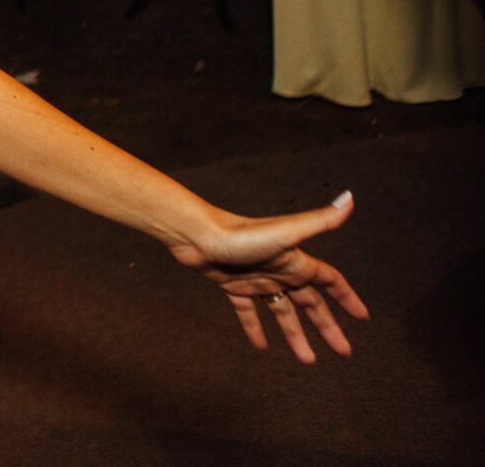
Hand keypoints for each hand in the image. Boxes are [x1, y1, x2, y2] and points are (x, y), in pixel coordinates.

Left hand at [168, 193, 367, 362]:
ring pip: (283, 313)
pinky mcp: (234, 286)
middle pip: (311, 304)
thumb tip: (350, 199)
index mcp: (296, 262)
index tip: (363, 318)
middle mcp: (280, 271)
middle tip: (344, 352)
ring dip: (296, 336)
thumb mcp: (286, 232)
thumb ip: (320, 221)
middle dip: (328, 327)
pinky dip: (255, 329)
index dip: (347, 298)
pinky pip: (249, 313)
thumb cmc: (241, 234)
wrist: (197, 236)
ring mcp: (257, 280)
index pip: (330, 282)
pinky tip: (261, 347)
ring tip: (308, 361)